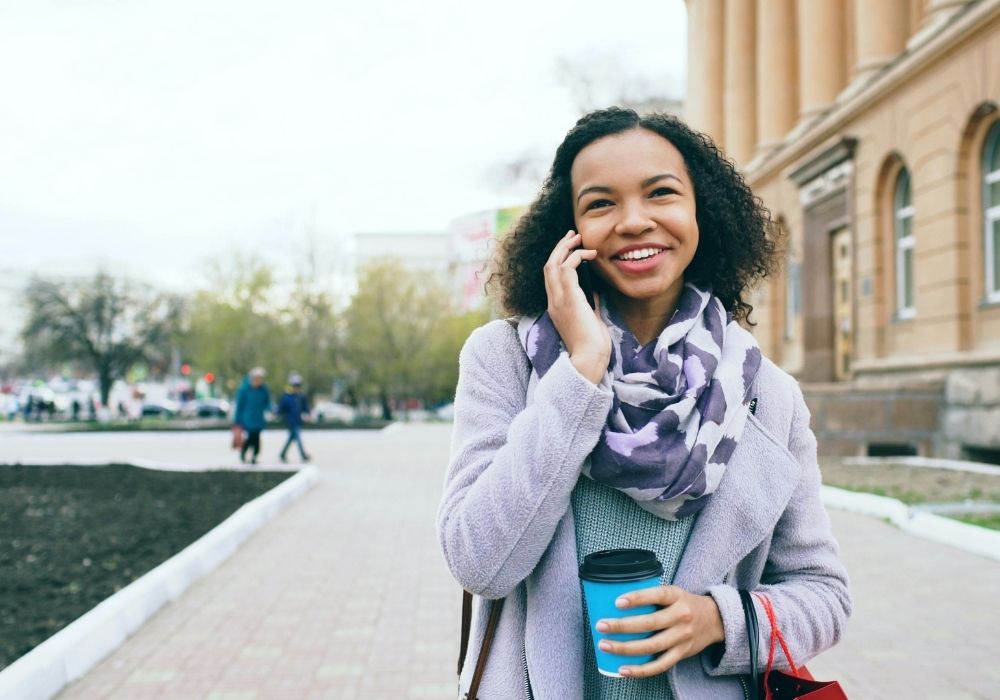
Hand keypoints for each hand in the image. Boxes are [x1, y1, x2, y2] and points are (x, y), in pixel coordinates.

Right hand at [543, 230, 610, 383]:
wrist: (589, 358)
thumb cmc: (592, 345)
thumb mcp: (590, 320)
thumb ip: (589, 305)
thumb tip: (596, 293)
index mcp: (556, 306)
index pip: (551, 277)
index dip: (559, 259)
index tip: (572, 248)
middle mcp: (553, 301)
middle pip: (548, 266)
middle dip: (560, 247)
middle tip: (573, 235)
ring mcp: (558, 299)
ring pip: (553, 263)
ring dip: (566, 247)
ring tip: (579, 238)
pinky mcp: (568, 298)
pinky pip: (567, 268)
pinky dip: (577, 256)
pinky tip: (590, 255)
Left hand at [595, 585, 724, 677]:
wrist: (716, 620)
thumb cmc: (685, 603)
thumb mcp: (673, 592)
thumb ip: (652, 596)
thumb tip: (616, 600)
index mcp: (676, 596)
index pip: (656, 595)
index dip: (637, 599)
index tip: (617, 602)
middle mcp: (681, 616)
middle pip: (650, 623)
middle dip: (623, 626)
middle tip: (601, 626)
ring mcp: (682, 637)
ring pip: (652, 646)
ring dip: (626, 648)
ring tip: (605, 646)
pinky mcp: (682, 653)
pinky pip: (660, 665)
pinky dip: (641, 670)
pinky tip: (623, 670)